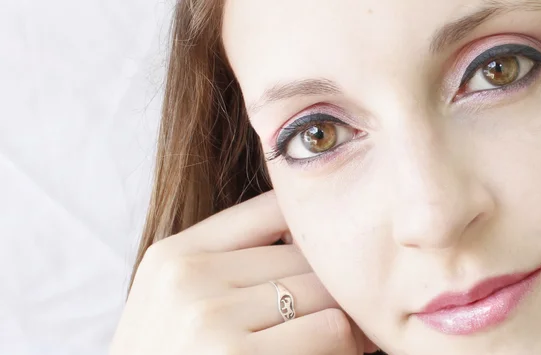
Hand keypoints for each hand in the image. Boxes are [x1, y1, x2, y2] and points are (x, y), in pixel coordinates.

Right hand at [109, 190, 377, 354]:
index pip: (269, 210)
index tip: (323, 268)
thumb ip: (232, 265)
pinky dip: (342, 348)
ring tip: (324, 344)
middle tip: (330, 321)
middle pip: (304, 256)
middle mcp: (186, 278)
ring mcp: (209, 319)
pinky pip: (331, 331)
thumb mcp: (177, 304)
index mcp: (172, 257)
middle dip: (329, 291)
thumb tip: (314, 241)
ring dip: (339, 324)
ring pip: (326, 293)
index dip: (310, 238)